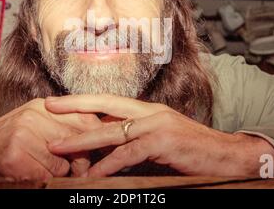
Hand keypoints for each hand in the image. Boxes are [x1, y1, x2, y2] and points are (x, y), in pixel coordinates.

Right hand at [0, 98, 101, 181]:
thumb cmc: (4, 139)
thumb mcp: (32, 121)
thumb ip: (59, 124)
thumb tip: (92, 135)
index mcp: (42, 106)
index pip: (85, 117)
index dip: (99, 135)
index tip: (105, 148)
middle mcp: (36, 116)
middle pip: (80, 138)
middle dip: (85, 158)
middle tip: (83, 169)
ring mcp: (25, 136)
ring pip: (65, 162)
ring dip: (63, 172)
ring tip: (50, 171)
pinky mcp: (16, 157)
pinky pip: (47, 175)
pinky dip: (46, 179)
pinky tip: (34, 175)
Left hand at [46, 94, 273, 176]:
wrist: (226, 156)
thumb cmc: (190, 152)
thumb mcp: (158, 142)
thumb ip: (133, 141)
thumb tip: (104, 149)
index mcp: (147, 110)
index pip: (109, 100)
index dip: (82, 100)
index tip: (58, 101)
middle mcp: (150, 112)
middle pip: (105, 106)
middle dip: (74, 107)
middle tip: (47, 107)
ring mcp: (157, 124)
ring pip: (111, 130)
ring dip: (82, 140)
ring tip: (58, 147)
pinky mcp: (163, 141)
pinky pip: (128, 154)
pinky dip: (108, 164)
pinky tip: (93, 173)